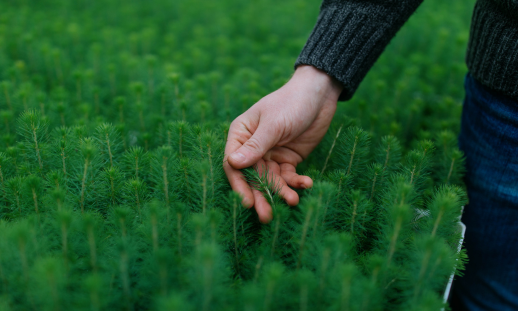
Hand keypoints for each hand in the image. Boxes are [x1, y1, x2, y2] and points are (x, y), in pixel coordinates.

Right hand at [223, 65, 342, 222]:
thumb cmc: (291, 102)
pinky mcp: (288, 160)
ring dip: (281, 192)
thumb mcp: (273, 124)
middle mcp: (253, 147)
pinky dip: (296, 182)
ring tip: (293, 201)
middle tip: (266, 216)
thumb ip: (255, 146)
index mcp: (241, 134)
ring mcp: (271, 154)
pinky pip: (288, 176)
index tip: (248, 202)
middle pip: (252, 177)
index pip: (233, 164)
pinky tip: (307, 185)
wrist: (319, 94)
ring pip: (271, 180)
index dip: (239, 184)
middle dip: (260, 195)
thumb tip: (232, 164)